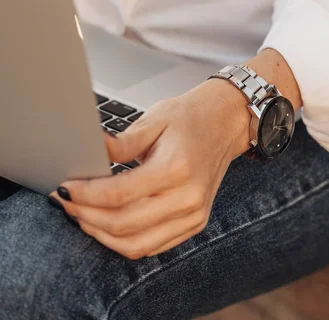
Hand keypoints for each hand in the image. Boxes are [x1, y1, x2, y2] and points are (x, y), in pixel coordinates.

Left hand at [50, 49, 301, 259]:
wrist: (226, 124)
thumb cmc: (191, 119)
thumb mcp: (154, 120)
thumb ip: (119, 143)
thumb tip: (87, 153)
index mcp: (177, 169)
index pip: (118, 195)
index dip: (84, 195)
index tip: (65, 187)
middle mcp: (189, 197)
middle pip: (123, 224)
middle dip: (86, 217)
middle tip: (66, 203)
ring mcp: (194, 214)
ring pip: (136, 244)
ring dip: (102, 235)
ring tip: (83, 217)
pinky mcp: (195, 223)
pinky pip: (153, 247)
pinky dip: (125, 242)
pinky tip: (108, 225)